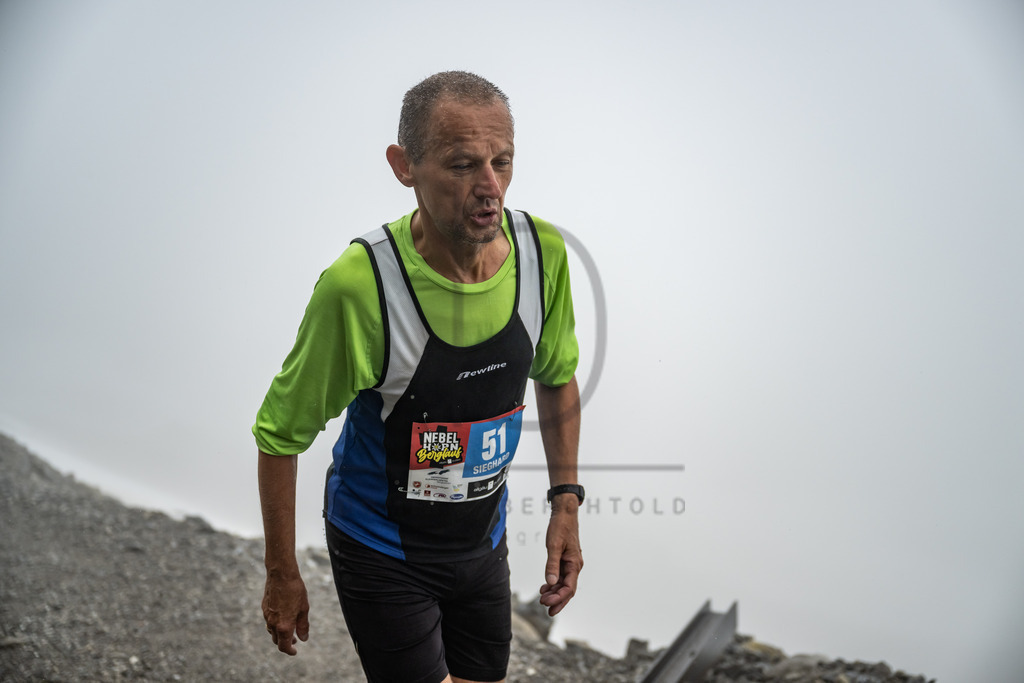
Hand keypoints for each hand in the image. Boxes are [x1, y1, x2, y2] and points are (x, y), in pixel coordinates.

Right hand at [262, 571, 309, 654]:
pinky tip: (282, 617)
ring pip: (271, 631)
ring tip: (289, 630)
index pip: (284, 646)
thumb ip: (303, 626)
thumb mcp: (304, 609)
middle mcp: (273, 623)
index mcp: (284, 626)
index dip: (290, 651)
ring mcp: (267, 616)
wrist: (281, 574)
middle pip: (276, 641)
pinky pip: (269, 621)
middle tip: (295, 640)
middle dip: (285, 643)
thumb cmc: (295, 590)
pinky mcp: (264, 608)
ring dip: (279, 634)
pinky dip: (275, 624)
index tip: (295, 651)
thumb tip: (303, 639)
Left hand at [538, 501, 582, 616]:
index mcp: (575, 564)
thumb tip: (551, 582)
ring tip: (542, 599)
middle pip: (568, 589)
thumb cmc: (560, 527)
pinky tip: (545, 587)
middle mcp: (575, 565)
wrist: (565, 513)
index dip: (559, 598)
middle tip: (546, 609)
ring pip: (564, 583)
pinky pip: (561, 576)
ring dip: (554, 592)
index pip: (569, 588)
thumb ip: (552, 564)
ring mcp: (571, 563)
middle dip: (558, 600)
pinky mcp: (565, 559)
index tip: (547, 604)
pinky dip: (553, 583)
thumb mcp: (554, 546)